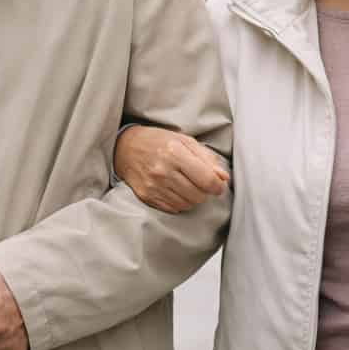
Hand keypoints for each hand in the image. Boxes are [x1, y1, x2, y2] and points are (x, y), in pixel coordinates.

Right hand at [113, 125, 228, 213]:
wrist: (125, 148)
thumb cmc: (158, 142)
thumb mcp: (185, 141)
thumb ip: (207, 158)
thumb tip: (223, 177)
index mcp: (175, 153)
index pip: (206, 180)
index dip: (218, 186)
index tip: (219, 185)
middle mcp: (163, 171)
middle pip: (198, 196)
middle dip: (204, 192)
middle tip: (199, 182)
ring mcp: (153, 186)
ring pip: (187, 204)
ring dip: (192, 197)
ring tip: (186, 184)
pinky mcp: (147, 197)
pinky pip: (174, 209)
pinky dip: (179, 202)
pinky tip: (174, 190)